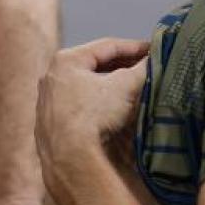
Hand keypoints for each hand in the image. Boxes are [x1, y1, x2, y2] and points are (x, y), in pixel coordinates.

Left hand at [35, 38, 148, 182]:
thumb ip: (142, 69)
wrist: (69, 158)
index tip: (154, 50)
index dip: (135, 47)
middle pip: (95, 66)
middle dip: (123, 67)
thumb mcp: (125, 86)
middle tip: (146, 68)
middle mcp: (52, 77)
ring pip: (87, 87)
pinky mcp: (51, 124)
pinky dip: (99, 104)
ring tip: (134, 88)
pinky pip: (80, 106)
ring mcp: (49, 102)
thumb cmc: (94, 114)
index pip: (107, 46)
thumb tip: (155, 61)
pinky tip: (114, 111)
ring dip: (111, 86)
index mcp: (66, 60)